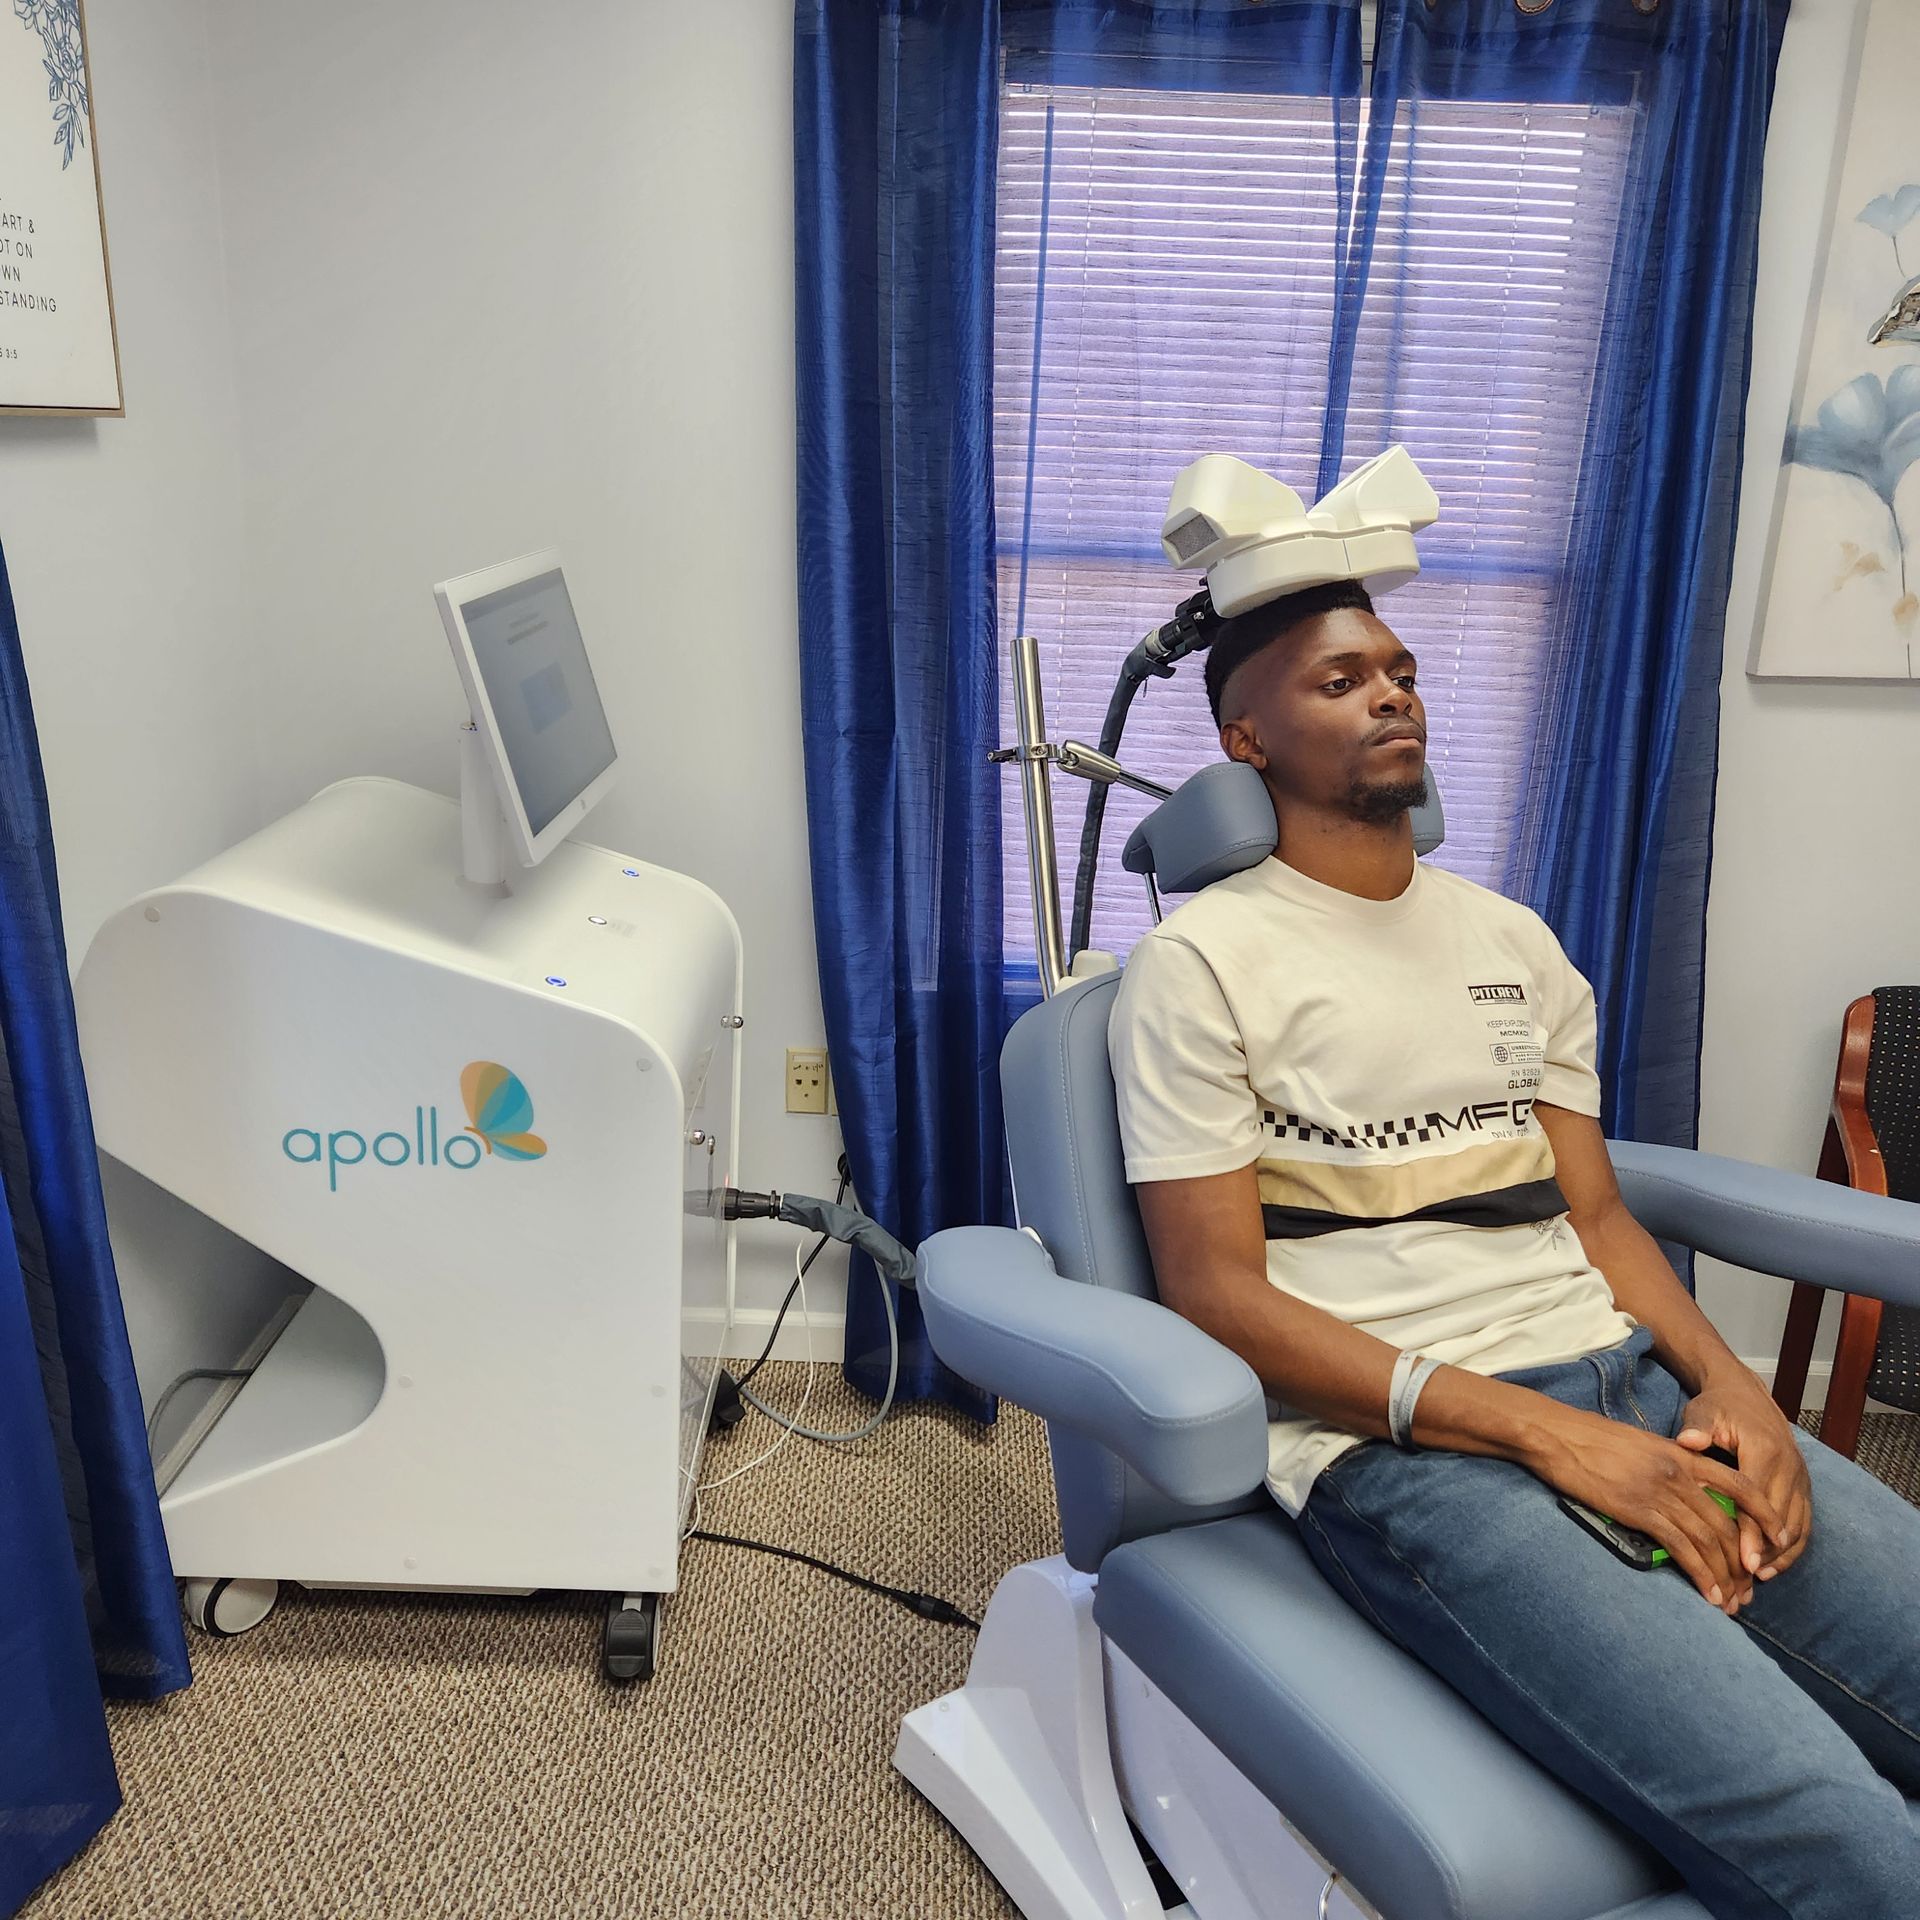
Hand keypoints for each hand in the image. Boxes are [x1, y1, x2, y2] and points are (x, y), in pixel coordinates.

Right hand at [1531, 1406, 1789, 1614]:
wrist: (1558, 1436)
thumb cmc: (1592, 1439)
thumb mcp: (1641, 1445)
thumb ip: (1669, 1463)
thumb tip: (1684, 1486)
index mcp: (1682, 1455)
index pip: (1740, 1485)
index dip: (1764, 1514)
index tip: (1779, 1539)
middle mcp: (1679, 1473)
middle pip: (1726, 1524)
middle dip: (1743, 1563)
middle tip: (1748, 1591)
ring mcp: (1660, 1492)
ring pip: (1709, 1541)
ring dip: (1725, 1577)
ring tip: (1731, 1603)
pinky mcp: (1640, 1511)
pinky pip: (1682, 1549)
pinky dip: (1701, 1576)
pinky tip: (1709, 1594)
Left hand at [1677, 1372, 1812, 1584]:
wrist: (1748, 1395)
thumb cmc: (1719, 1407)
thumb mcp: (1704, 1411)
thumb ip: (1696, 1428)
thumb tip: (1687, 1441)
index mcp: (1764, 1450)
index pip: (1757, 1499)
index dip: (1751, 1531)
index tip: (1742, 1560)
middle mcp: (1790, 1466)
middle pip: (1779, 1518)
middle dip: (1764, 1551)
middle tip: (1745, 1580)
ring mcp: (1801, 1478)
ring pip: (1796, 1525)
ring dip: (1780, 1555)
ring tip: (1756, 1578)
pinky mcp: (1804, 1486)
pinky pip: (1805, 1523)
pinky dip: (1793, 1548)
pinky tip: (1773, 1566)